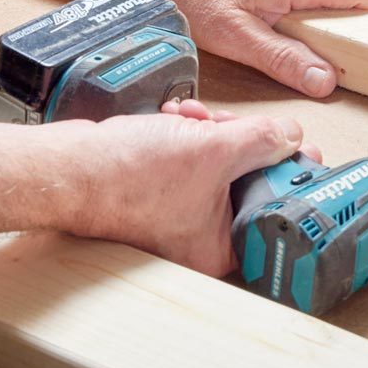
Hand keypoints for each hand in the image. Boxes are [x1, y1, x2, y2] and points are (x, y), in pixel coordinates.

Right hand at [56, 105, 315, 275]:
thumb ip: (262, 140)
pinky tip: (179, 119)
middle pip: (252, 183)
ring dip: (217, 132)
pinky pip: (196, 159)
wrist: (67, 165)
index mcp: (220, 248)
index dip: (290, 177)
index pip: (277, 213)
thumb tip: (291, 135)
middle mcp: (202, 238)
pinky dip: (192, 134)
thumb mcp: (213, 150)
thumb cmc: (127, 176)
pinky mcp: (164, 190)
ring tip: (198, 119)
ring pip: (223, 165)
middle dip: (246, 144)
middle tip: (238, 127)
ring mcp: (181, 213)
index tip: (300, 151)